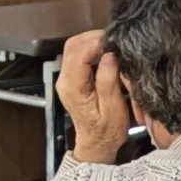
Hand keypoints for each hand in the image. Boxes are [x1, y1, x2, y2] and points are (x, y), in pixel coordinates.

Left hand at [54, 33, 136, 162]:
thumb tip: (109, 55)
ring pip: (73, 47)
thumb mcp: (113, 109)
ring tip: (113, 44)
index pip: (78, 55)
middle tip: (116, 39)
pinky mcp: (71, 77)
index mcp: (73, 88)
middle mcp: (64, 80)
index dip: (96, 43)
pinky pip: (77, 54)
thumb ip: (108, 81)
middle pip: (72, 46)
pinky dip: (91, 47)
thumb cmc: (108, 130)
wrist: (96, 143)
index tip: (115, 41)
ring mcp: (65, 78)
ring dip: (92, 41)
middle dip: (94, 37)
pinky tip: (106, 51)